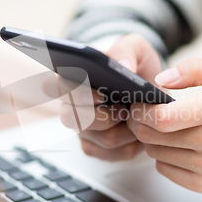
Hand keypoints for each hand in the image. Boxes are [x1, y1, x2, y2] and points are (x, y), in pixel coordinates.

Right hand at [55, 34, 163, 161]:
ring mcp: (82, 129)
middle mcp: (71, 106)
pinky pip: (113, 154)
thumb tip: (121, 66)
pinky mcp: (95, 147)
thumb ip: (126, 50)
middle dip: (104, 117)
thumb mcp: (135, 47)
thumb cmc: (135, 65)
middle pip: (73, 119)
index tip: (102, 95)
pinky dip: (132, 144)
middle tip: (125, 109)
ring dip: (126, 130)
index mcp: (71, 78)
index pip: (52, 86)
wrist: (149, 88)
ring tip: (138, 117)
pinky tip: (138, 131)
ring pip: (101, 138)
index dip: (75, 94)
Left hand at [127, 58, 201, 192]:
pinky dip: (163, 158)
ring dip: (153, 140)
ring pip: (155, 153)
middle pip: (152, 136)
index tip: (138, 104)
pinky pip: (164, 170)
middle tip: (143, 116)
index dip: (141, 111)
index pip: (162, 118)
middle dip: (140, 124)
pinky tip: (177, 147)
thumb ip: (196, 68)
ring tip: (167, 130)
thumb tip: (162, 79)